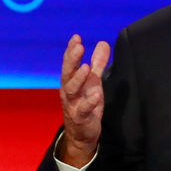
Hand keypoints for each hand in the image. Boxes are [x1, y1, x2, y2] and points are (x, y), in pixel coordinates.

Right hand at [59, 34, 110, 167]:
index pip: (69, 63)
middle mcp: (69, 91)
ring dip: (78, 78)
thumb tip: (103, 43)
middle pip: (67, 73)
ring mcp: (73, 104)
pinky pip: (83, 109)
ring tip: (86, 68)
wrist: (82, 133)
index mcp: (71, 81)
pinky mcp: (80, 117)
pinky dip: (89, 102)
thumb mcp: (94, 81)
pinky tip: (97, 94)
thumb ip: (98, 63)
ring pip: (72, 90)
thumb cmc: (86, 104)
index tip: (76, 37)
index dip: (71, 50)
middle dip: (72, 59)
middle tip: (78, 46)